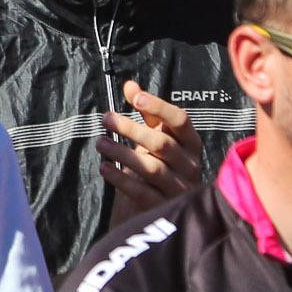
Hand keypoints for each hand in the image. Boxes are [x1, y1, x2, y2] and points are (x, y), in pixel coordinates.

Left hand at [98, 85, 204, 218]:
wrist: (163, 206)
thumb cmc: (160, 162)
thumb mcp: (156, 135)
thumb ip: (146, 111)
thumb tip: (130, 85)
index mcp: (191, 143)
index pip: (180, 120)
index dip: (159, 107)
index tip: (135, 98)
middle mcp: (190, 165)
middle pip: (162, 143)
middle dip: (132, 129)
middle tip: (106, 118)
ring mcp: (179, 188)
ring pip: (152, 169)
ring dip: (123, 153)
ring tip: (100, 143)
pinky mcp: (164, 206)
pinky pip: (141, 192)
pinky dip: (121, 179)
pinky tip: (104, 168)